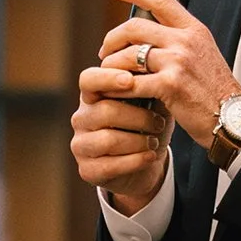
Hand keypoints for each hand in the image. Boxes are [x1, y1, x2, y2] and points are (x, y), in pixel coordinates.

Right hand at [71, 74, 171, 210]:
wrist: (144, 165)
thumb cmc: (146, 127)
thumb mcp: (152, 104)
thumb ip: (150, 88)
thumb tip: (159, 70)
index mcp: (93, 96)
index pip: (88, 79)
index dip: (107, 78)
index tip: (131, 80)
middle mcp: (81, 118)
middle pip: (105, 111)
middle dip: (138, 117)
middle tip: (159, 122)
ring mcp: (80, 145)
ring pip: (108, 140)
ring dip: (138, 141)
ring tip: (154, 141)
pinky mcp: (87, 170)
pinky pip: (110, 165)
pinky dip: (136, 161)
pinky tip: (150, 156)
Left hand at [95, 0, 240, 146]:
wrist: (234, 118)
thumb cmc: (216, 92)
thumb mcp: (203, 55)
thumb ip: (180, 42)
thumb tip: (150, 38)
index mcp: (194, 30)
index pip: (160, 0)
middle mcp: (185, 41)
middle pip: (135, 27)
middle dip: (113, 38)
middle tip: (105, 51)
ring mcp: (177, 61)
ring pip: (128, 55)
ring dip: (111, 65)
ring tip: (107, 75)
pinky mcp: (169, 84)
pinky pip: (130, 82)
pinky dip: (116, 88)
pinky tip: (112, 93)